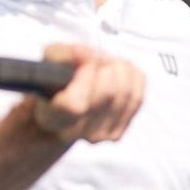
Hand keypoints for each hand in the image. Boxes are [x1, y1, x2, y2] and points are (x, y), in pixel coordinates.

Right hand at [29, 42, 143, 142]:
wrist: (65, 109)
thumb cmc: (57, 82)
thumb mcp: (52, 59)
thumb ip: (66, 53)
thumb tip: (88, 55)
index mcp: (52, 115)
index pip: (75, 104)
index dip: (86, 76)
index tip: (86, 63)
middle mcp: (73, 132)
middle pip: (107, 94)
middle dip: (106, 67)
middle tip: (99, 59)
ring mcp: (97, 136)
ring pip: (124, 94)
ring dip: (120, 70)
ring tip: (108, 65)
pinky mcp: (117, 133)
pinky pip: (137, 98)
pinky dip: (132, 78)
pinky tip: (120, 73)